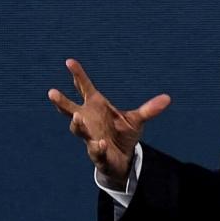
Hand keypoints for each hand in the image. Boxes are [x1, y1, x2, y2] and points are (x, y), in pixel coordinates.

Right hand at [48, 58, 170, 188]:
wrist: (123, 159)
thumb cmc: (123, 134)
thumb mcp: (137, 120)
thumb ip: (149, 109)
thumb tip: (167, 98)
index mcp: (96, 106)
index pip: (84, 88)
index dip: (77, 75)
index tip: (69, 61)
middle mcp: (89, 120)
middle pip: (69, 109)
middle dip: (61, 102)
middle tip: (52, 92)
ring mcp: (90, 137)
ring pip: (78, 129)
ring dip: (77, 124)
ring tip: (77, 116)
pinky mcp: (97, 153)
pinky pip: (96, 150)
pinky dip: (98, 147)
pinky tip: (102, 143)